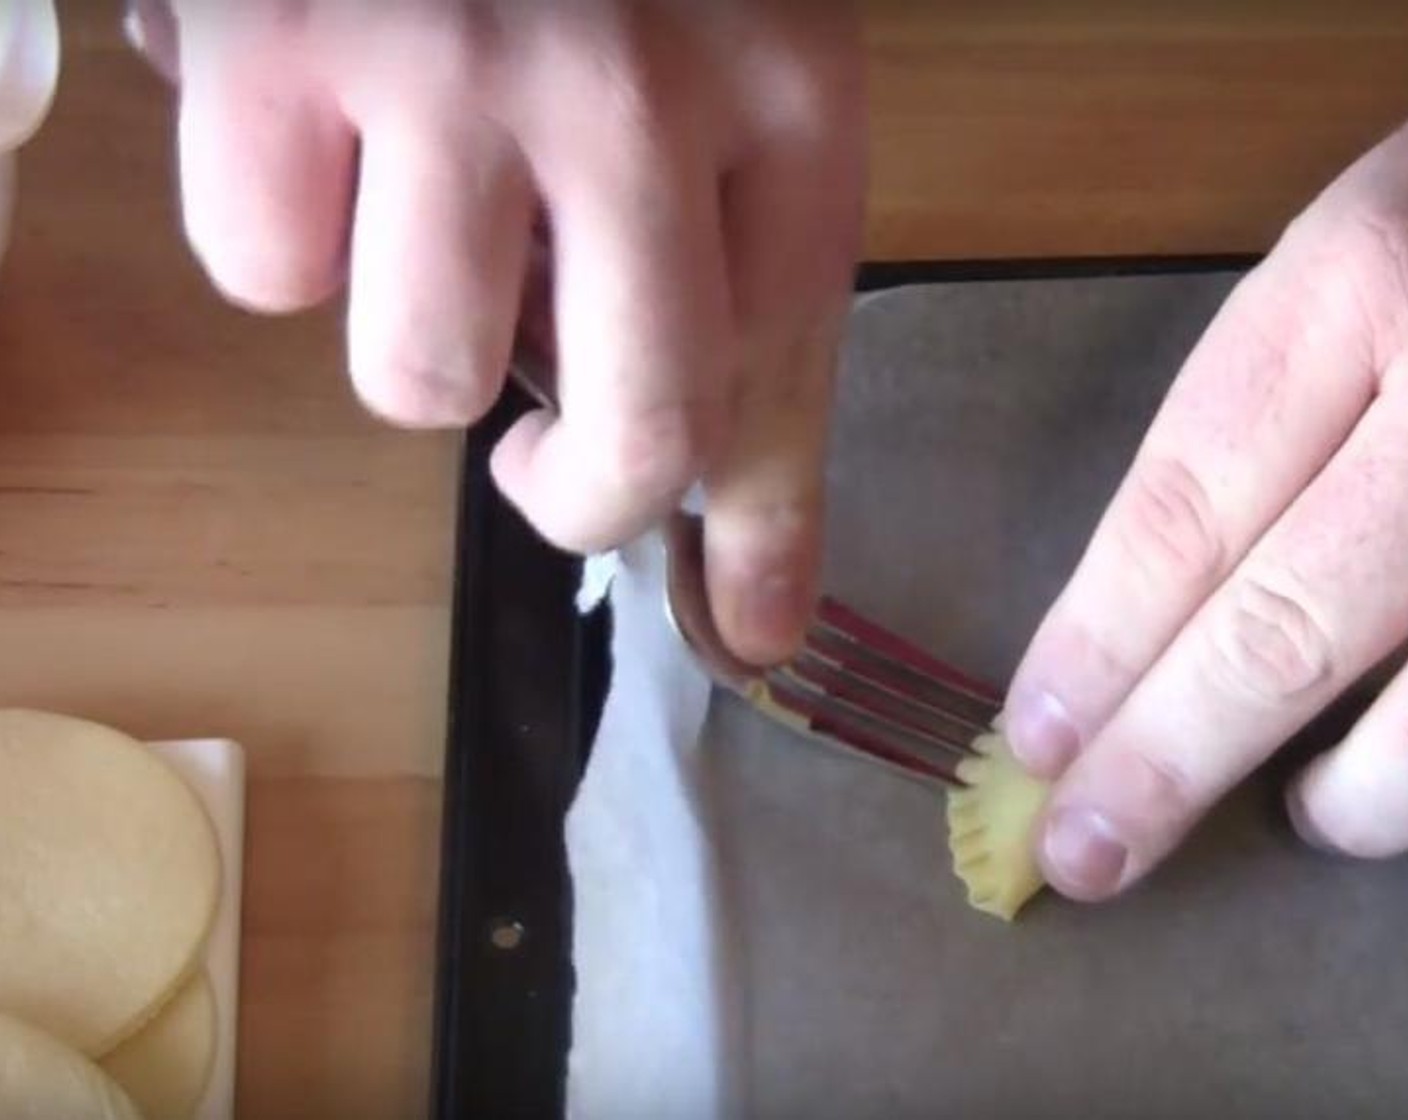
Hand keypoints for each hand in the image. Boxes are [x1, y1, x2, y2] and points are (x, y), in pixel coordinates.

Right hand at [128, 0, 865, 664]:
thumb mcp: (728, 85)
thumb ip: (735, 319)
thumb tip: (752, 607)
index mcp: (787, 94)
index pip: (794, 378)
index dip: (763, 535)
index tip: (747, 630)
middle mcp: (640, 91)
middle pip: (639, 427)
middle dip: (575, 498)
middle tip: (533, 468)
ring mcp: (456, 65)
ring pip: (415, 374)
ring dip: (411, 333)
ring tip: (418, 215)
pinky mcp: (282, 45)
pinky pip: (261, 268)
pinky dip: (281, 226)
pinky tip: (318, 133)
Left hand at [1005, 123, 1407, 899]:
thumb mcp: (1350, 256)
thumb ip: (1266, 411)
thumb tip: (1148, 612)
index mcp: (1354, 279)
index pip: (1188, 503)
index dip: (1101, 639)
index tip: (1037, 735)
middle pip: (1290, 619)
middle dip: (1172, 755)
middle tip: (1087, 852)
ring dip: (1357, 791)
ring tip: (1304, 816)